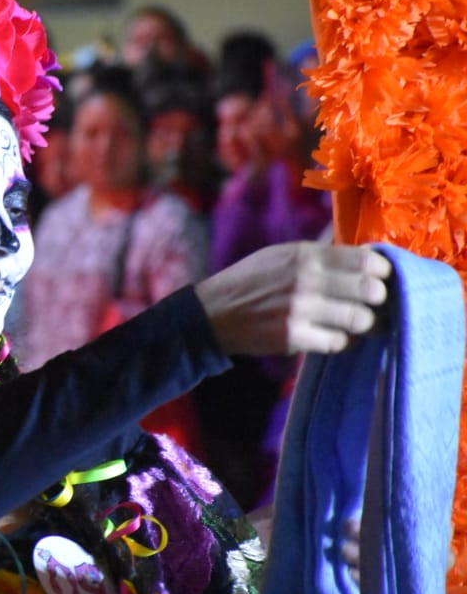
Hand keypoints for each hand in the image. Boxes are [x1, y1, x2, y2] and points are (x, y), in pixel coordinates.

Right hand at [194, 242, 390, 355]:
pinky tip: (331, 335)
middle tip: (370, 303)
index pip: (367, 260)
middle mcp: (306, 279)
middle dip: (378, 299)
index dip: (382, 271)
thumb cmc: (249, 281)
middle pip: (371, 291)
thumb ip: (320, 253)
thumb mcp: (281, 255)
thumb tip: (361, 251)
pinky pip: (339, 342)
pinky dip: (340, 340)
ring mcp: (300, 310)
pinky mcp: (294, 337)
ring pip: (361, 320)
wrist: (211, 314)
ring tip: (355, 322)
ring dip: (362, 323)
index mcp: (306, 255)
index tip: (380, 278)